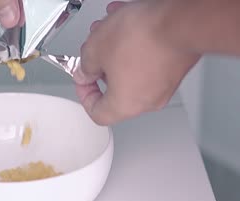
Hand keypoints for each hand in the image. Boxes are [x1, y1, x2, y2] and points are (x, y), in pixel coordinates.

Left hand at [74, 1, 200, 125]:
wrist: (182, 21)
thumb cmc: (144, 37)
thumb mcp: (96, 48)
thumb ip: (84, 65)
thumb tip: (85, 71)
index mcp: (124, 105)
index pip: (97, 113)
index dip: (84, 95)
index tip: (83, 79)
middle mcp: (147, 100)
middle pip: (114, 88)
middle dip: (101, 64)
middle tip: (96, 48)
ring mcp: (164, 85)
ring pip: (131, 70)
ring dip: (117, 50)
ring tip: (111, 29)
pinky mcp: (175, 67)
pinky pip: (148, 60)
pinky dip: (135, 45)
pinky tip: (130, 25)